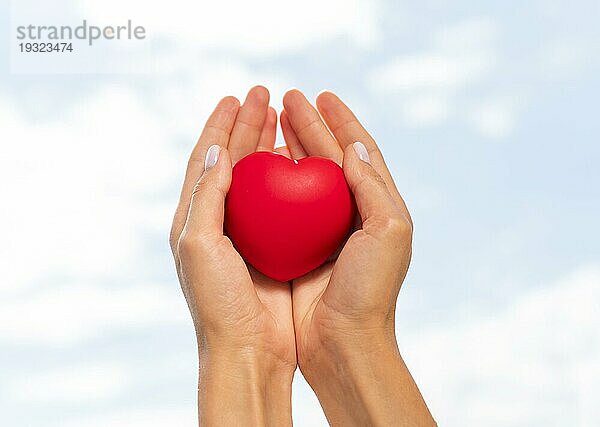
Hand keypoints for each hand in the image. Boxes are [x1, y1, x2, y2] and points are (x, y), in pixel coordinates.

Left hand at [169, 86, 295, 425]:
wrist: (248, 349)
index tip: (236, 97)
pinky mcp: (274, 247)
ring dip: (267, 146)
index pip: (205, 159)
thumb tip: (216, 150)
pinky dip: (289, 177)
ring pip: (259, 179)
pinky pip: (282, 203)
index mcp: (193, 218)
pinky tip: (301, 163)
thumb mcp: (198, 243)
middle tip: (264, 96)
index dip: (219, 125)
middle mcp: (219, 222)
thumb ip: (205, 195)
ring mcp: (249, 234)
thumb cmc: (218, 301)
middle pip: (233, 162)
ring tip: (281, 118)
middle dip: (247, 127)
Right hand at [281, 89, 435, 425]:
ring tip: (272, 119)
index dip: (342, 120)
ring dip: (290, 145)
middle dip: (311, 124)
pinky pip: (281, 204)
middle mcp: (350, 213)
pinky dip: (272, 180)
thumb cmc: (370, 289)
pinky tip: (259, 164)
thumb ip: (374, 186)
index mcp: (378, 206)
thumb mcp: (388, 232)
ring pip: (302, 176)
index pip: (360, 150)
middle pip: (329, 156)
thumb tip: (354, 146)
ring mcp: (321, 229)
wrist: (343, 342)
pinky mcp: (296, 246)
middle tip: (288, 97)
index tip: (322, 95)